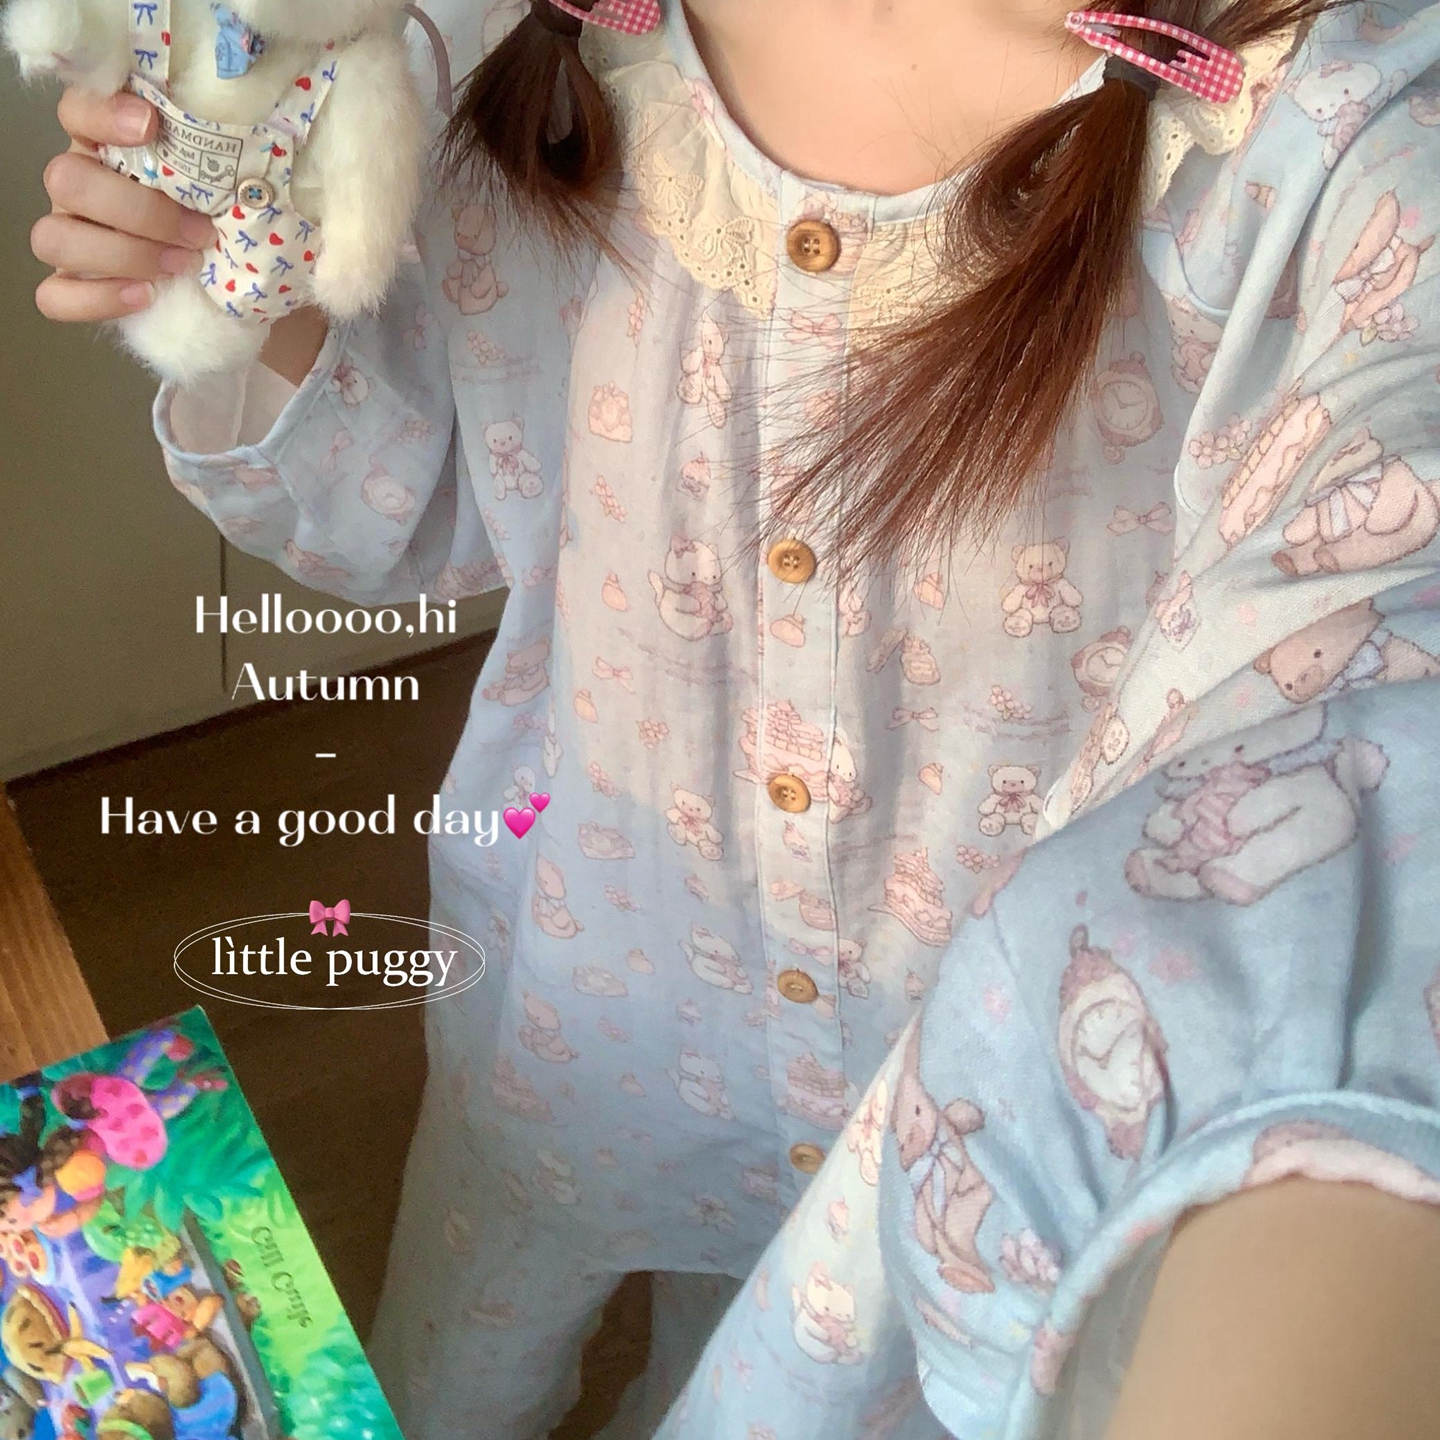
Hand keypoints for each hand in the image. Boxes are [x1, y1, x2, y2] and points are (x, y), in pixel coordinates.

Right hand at [31, 87, 217, 321]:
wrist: (238, 280)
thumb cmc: (227, 217)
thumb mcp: (230, 183)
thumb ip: (217, 156)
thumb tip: (254, 149)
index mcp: (107, 144)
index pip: (76, 110)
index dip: (101, 113)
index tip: (150, 124)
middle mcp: (80, 184)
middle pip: (64, 179)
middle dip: (137, 210)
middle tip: (199, 233)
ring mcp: (70, 235)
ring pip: (52, 237)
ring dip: (121, 254)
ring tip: (180, 267)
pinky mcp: (72, 285)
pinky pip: (56, 297)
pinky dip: (99, 299)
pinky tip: (145, 297)